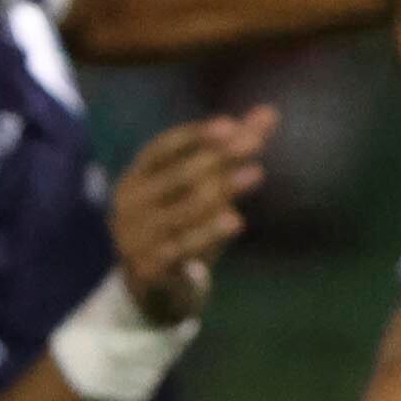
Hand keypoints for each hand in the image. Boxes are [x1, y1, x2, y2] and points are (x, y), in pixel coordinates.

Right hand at [109, 109, 274, 326]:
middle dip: (216, 158)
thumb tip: (270, 111)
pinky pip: (181, 248)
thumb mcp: (204, 187)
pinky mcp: (149, 269)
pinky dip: (208, 233)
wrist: (152, 289)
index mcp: (136, 178)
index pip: (162, 149)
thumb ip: (231, 151)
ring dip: (220, 190)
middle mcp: (130, 205)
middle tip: (253, 143)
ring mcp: (136, 238)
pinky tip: (236, 220)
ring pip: (181, 211)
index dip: (195, 136)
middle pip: (175, 176)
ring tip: (256, 172)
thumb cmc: (180, 224)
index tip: (230, 124)